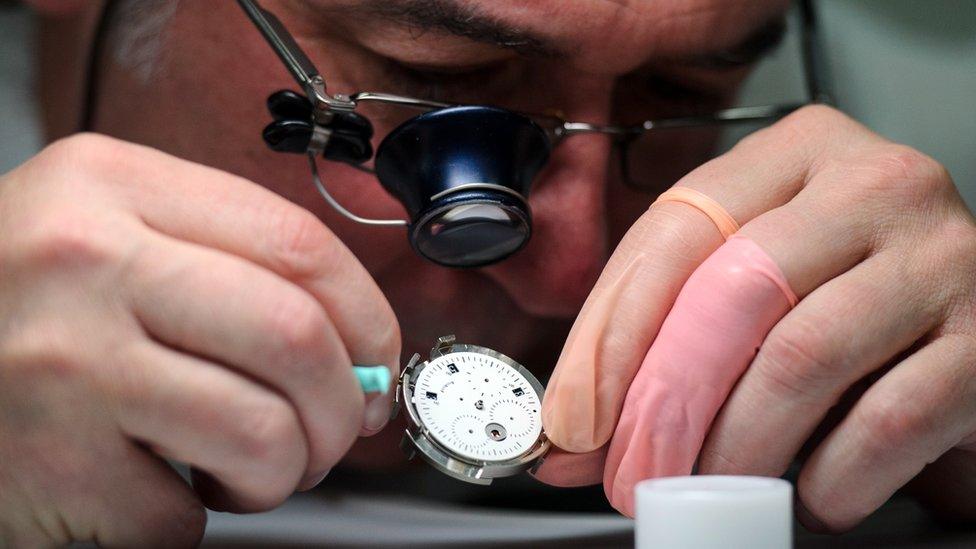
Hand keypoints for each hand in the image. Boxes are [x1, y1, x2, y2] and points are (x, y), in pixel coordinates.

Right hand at [0, 134, 399, 545]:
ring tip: (250, 471)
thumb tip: (357, 351)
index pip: (297, 243)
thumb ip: (229, 268)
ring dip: (284, 474)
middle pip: (294, 336)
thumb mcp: (115, 237)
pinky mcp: (49, 461)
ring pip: (260, 432)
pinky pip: (183, 513)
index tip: (377, 362)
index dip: (367, 316)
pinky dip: (196, 518)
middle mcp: (82, 259)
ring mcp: (61, 361)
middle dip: (343, 407)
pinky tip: (159, 489)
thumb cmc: (25, 306)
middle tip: (335, 434)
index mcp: (113, 183)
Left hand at [537, 105, 975, 529]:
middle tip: (633, 470)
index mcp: (797, 153)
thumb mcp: (748, 286)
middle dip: (667, 399)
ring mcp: (941, 258)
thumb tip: (574, 429)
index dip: (610, 336)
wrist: (973, 330)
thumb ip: (659, 338)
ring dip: (735, 447)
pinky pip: (885, 422)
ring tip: (709, 487)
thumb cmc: (843, 303)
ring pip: (802, 358)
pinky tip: (806, 493)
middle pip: (735, 290)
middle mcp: (874, 186)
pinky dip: (826, 478)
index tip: (575, 417)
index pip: (677, 231)